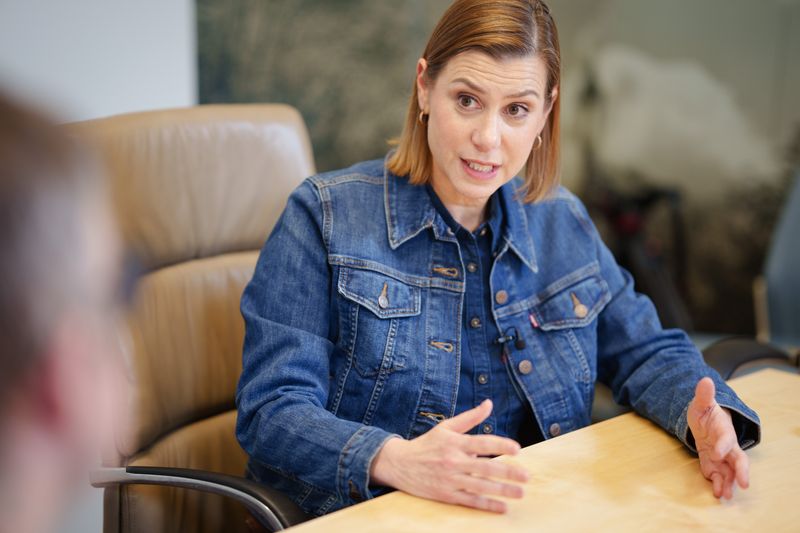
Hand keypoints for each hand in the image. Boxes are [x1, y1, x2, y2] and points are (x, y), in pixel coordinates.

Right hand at [370, 399, 528, 512]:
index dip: (500, 446)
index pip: (482, 443)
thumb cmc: (427, 444)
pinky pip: (470, 501)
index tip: (517, 449)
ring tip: (520, 493)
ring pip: (480, 487)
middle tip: (527, 476)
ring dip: (502, 491)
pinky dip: (487, 505)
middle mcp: (453, 461)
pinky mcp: (446, 495)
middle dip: (508, 473)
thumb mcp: (446, 427)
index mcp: (455, 443)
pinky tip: (502, 507)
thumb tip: (489, 403)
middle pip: (485, 468)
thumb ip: (470, 417)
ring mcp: (450, 480)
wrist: (400, 464)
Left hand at [687, 377, 748, 498]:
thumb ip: (704, 394)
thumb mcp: (701, 403)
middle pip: (739, 460)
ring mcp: (721, 457)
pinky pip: (718, 476)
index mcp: (724, 430)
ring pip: (730, 472)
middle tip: (744, 483)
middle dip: (741, 471)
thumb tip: (705, 380)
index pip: (727, 439)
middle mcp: (727, 446)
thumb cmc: (705, 412)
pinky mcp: (713, 465)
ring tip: (725, 495)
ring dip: (729, 483)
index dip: (723, 446)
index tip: (717, 453)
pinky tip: (716, 493)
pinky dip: (717, 484)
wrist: (704, 422)